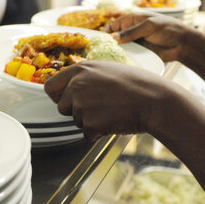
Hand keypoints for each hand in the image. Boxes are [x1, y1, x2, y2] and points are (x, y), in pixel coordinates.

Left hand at [44, 61, 184, 140]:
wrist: (153, 99)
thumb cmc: (137, 85)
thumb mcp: (108, 70)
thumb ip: (87, 77)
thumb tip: (73, 86)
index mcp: (80, 70)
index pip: (51, 86)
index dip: (60, 96)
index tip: (68, 100)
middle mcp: (76, 85)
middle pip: (62, 107)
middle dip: (76, 111)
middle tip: (100, 107)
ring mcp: (81, 104)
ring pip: (76, 121)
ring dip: (91, 121)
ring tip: (112, 111)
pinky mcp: (89, 123)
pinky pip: (88, 134)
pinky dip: (100, 132)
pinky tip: (115, 120)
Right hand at [105, 13, 195, 62]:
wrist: (183, 43)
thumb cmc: (168, 29)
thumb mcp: (149, 26)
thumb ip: (131, 32)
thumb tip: (113, 38)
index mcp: (133, 19)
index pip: (114, 25)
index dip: (106, 32)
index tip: (98, 40)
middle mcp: (132, 31)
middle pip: (115, 38)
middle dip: (108, 44)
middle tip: (99, 52)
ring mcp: (136, 43)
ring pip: (121, 48)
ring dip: (115, 53)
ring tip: (107, 60)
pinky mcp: (141, 54)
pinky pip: (129, 56)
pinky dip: (124, 59)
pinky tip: (118, 64)